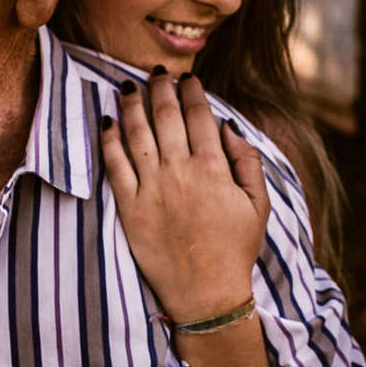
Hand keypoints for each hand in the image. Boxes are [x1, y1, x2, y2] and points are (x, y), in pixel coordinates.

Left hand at [102, 68, 270, 323]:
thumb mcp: (258, 205)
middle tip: (155, 73)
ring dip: (131, 104)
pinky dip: (109, 139)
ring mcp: (152, 188)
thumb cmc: (235, 250)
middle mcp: (180, 171)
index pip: (199, 116)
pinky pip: (114, 164)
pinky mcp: (129, 207)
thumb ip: (246, 161)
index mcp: (214, 168)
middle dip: (160, 88)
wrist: (206, 293)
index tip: (187, 79)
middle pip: (166, 116)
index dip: (192, 91)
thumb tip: (228, 126)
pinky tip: (106, 121)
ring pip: (136, 133)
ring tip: (127, 87)